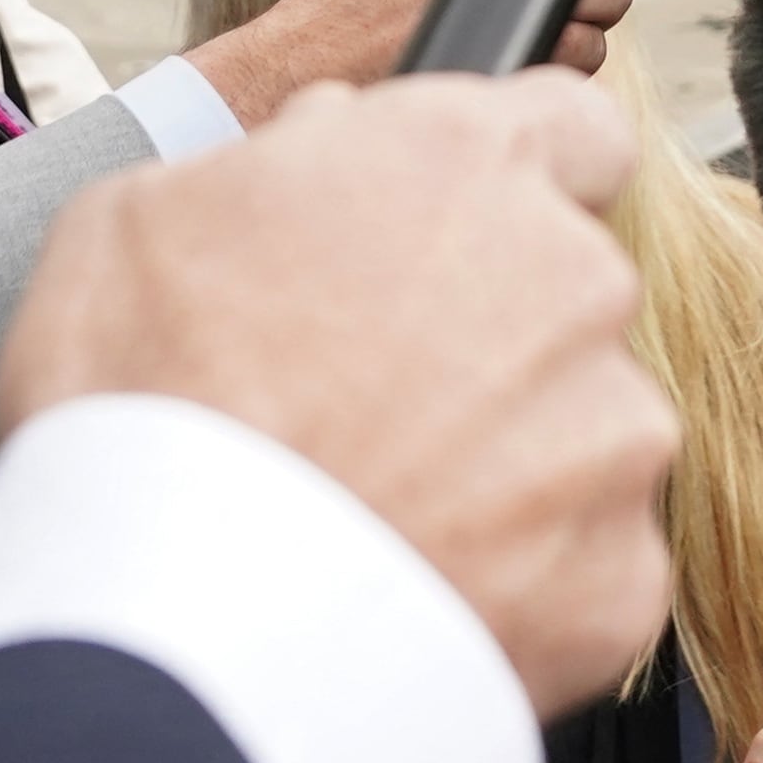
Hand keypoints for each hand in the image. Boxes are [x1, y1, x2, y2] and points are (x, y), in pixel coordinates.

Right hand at [0, 66, 670, 715]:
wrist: (179, 634)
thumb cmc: (139, 407)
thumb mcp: (141, 213)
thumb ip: (279, 156)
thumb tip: (337, 143)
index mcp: (466, 161)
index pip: (571, 127)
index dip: (509, 181)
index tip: (452, 235)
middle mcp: (572, 279)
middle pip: (570, 289)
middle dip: (491, 333)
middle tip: (369, 401)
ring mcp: (611, 433)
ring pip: (584, 429)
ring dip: (511, 459)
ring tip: (376, 512)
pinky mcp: (623, 574)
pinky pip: (586, 560)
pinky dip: (522, 579)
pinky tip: (412, 588)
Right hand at [183, 0, 668, 115]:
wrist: (293, 70)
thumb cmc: (341, 4)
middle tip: (564, 0)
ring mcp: (510, 42)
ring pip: (593, 48)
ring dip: (572, 45)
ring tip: (514, 41)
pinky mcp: (507, 94)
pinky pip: (557, 88)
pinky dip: (542, 82)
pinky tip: (496, 71)